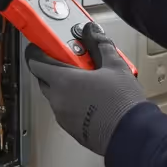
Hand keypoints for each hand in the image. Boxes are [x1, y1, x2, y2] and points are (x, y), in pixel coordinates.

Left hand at [26, 22, 144, 154]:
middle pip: (44, 79)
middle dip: (53, 68)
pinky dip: (71, 102)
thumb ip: (100, 45)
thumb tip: (91, 31)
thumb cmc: (122, 101)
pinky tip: (90, 99)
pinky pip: (64, 110)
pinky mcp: (71, 129)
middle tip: (71, 60)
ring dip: (63, 86)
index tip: (43, 45)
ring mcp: (63, 116)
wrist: (130, 135)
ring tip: (86, 80)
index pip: (36, 63)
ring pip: (55, 95)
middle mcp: (58, 99)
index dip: (37, 52)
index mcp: (63, 81)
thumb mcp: (115, 65)